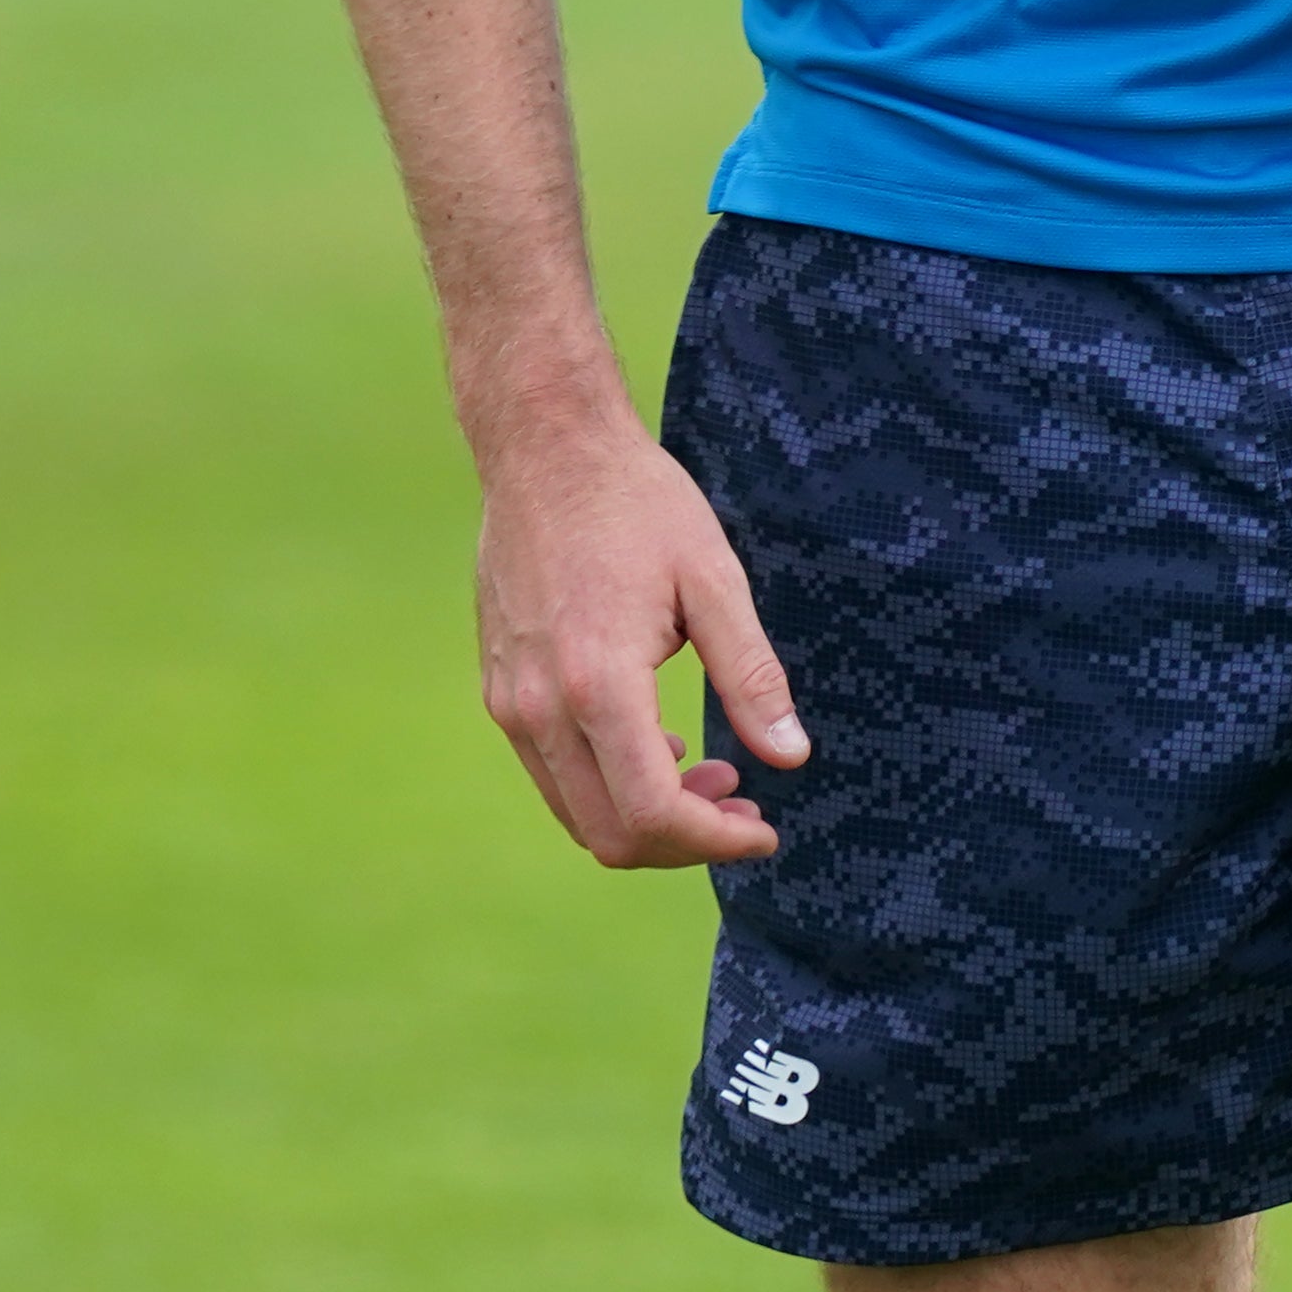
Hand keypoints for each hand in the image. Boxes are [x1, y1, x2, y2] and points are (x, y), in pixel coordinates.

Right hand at [474, 415, 803, 867]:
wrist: (546, 452)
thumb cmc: (639, 505)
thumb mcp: (714, 580)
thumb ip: (752, 675)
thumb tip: (792, 756)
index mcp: (599, 684)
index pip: (651, 812)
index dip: (715, 840)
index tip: (765, 830)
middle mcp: (539, 709)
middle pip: (608, 834)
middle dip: (684, 839)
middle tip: (745, 804)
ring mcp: (509, 705)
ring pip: (575, 814)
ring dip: (646, 817)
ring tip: (713, 774)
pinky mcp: (499, 692)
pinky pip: (552, 775)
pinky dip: (607, 786)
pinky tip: (661, 747)